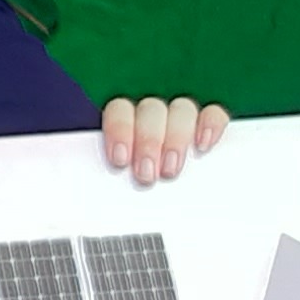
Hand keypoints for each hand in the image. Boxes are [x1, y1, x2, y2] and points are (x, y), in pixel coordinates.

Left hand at [99, 96, 227, 185]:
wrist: (182, 191)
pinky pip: (214, 111)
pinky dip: (210, 124)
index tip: (120, 158)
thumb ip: (115, 165)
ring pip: (181, 110)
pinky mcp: (212, 117)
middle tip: (147, 173)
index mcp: (127, 113)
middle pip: (151, 110)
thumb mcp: (122, 170)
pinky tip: (202, 144)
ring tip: (170, 169)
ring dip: (175, 138)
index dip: (120, 130)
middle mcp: (155, 108)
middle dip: (148, 142)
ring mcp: (184, 110)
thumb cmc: (139, 178)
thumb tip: (86, 179)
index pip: (120, 109)